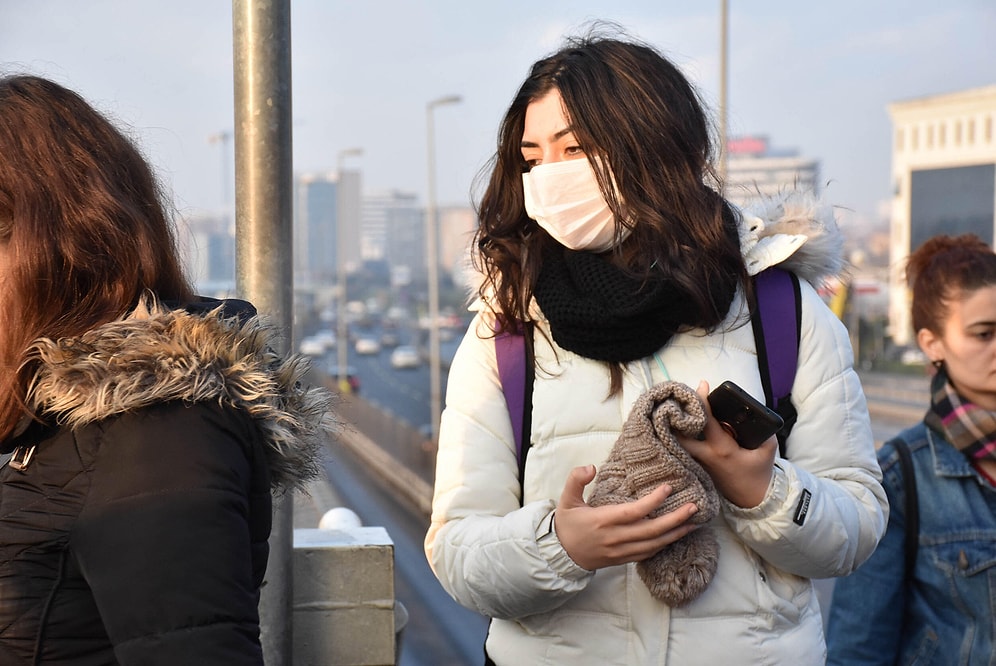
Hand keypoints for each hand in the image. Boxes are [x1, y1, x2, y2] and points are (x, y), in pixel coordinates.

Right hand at [554, 464, 699, 570]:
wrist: (561, 554)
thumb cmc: (567, 524)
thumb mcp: (566, 499)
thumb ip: (576, 480)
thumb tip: (591, 467)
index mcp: (603, 521)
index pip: (634, 512)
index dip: (653, 501)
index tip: (668, 488)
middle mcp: (615, 538)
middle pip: (652, 530)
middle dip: (676, 519)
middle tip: (693, 507)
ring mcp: (621, 551)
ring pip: (654, 544)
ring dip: (676, 533)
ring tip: (693, 522)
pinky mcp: (624, 559)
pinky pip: (649, 553)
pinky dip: (665, 544)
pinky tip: (676, 535)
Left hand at [679, 380, 775, 507]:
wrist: (753, 499)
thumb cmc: (760, 472)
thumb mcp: (768, 449)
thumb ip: (762, 430)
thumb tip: (753, 412)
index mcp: (722, 449)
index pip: (707, 421)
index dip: (703, 401)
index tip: (702, 385)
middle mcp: (705, 456)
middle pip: (680, 434)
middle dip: (675, 416)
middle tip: (676, 398)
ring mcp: (698, 463)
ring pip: (679, 442)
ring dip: (675, 426)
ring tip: (675, 408)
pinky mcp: (697, 467)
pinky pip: (685, 448)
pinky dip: (681, 435)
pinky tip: (680, 423)